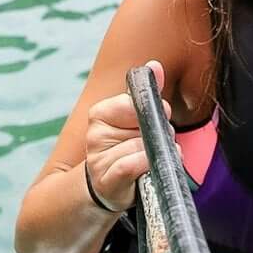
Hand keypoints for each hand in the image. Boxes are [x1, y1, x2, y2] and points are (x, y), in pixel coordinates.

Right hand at [83, 60, 168, 210]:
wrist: (111, 187)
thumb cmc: (128, 150)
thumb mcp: (137, 120)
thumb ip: (146, 92)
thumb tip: (154, 65)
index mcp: (99, 114)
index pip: (132, 102)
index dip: (152, 111)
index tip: (154, 121)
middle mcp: (94, 135)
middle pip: (143, 126)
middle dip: (159, 135)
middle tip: (153, 144)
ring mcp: (98, 160)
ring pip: (142, 148)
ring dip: (158, 154)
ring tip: (150, 161)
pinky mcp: (106, 182)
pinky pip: (133, 165)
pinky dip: (148, 166)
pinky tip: (150, 170)